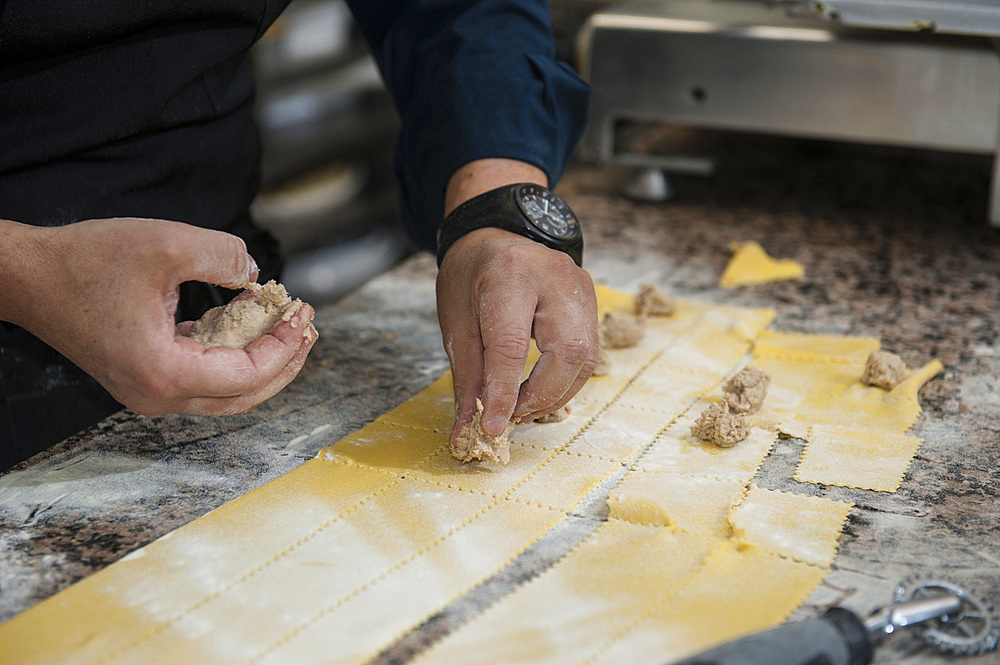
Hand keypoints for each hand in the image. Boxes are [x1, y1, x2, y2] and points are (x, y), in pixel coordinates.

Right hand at [2, 217, 315, 415]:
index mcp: (165, 373)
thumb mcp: (166, 244)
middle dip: (285, 360)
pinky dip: (232, 353)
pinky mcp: (145, 376)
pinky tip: (246, 319)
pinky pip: (204, 375)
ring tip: (287, 321)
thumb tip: (256, 272)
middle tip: (307, 323)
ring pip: (226, 390)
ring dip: (262, 358)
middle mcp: (158, 395)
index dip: (285, 345)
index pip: (249, 376)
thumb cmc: (85, 262)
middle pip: (245, 395)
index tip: (302, 310)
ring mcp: (150, 390)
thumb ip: (223, 255)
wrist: (27, 277)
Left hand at [436, 227, 598, 443]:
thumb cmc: (471, 277)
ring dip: (555, 393)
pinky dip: (565, 379)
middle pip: (567, 352)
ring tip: (523, 407)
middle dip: (541, 396)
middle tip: (512, 417)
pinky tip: (540, 389)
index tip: (493, 427)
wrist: (494, 237)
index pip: (511, 345)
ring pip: (585, 358)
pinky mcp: (591, 298)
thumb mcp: (457, 324)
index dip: (504, 392)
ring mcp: (580, 286)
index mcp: (510, 276)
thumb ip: (468, 379)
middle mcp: (554, 277)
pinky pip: (588, 351)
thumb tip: (467, 430)